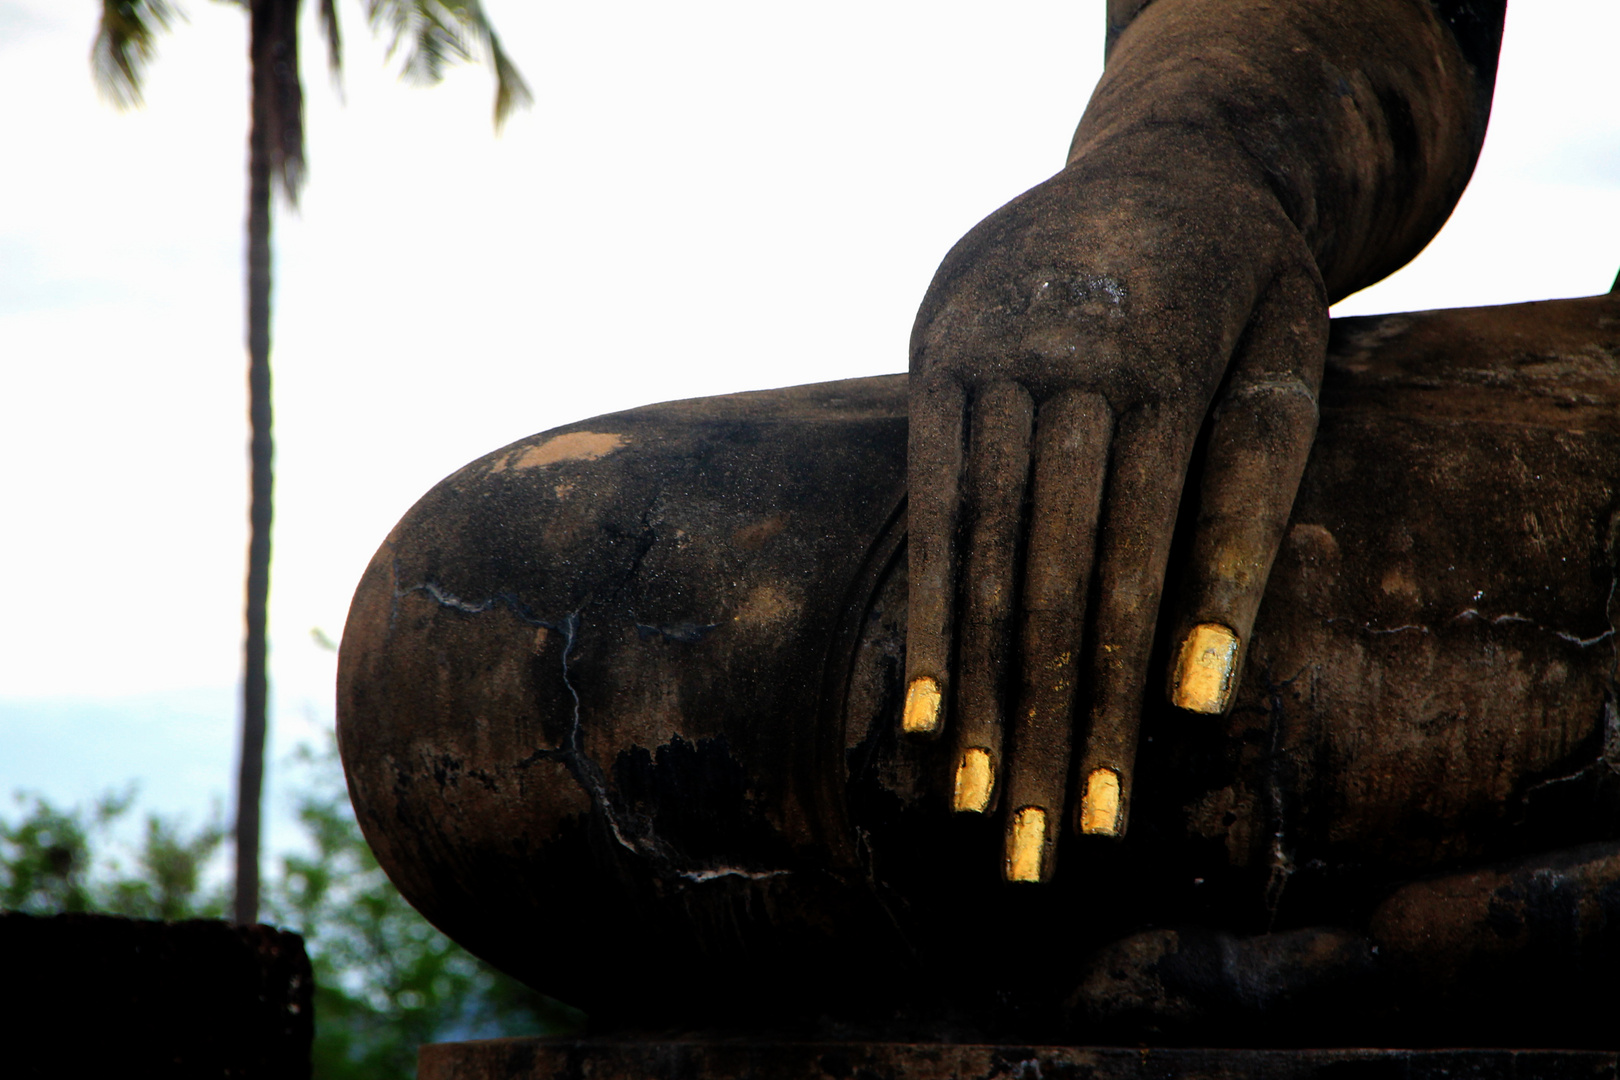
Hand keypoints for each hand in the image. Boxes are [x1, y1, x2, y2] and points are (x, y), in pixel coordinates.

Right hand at [903, 129, 1326, 881]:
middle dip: (1039, 730)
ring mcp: (984, 354)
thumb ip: (1245, 529)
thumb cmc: (1249, 296)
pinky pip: (924, 503)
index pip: (1128, 576)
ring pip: (976, 556)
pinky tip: (921, 707)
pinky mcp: (936, 354)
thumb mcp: (1285, 383)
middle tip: (1029, 858)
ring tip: (975, 808)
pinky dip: (926, 612)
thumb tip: (1205, 703)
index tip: (1107, 823)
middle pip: (1044, 583)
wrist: (1176, 155)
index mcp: (1163, 372)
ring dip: (975, 694)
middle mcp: (1060, 365)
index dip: (1116, 704)